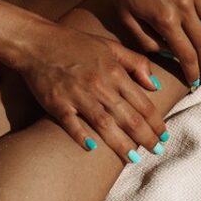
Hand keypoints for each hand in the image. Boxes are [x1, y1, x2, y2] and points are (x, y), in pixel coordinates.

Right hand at [17, 21, 166, 162]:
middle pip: (128, 117)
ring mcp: (78, 96)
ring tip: (134, 158)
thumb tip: (155, 85)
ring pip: (105, 124)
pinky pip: (72, 124)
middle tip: (156, 151)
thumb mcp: (110, 46)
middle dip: (145, 137)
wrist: (37, 43)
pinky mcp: (57, 103)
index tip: (164, 135)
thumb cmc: (75, 44)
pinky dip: (81, 136)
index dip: (155, 121)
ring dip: (121, 143)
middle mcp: (99, 85)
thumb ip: (136, 63)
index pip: (142, 102)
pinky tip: (92, 149)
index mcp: (114, 72)